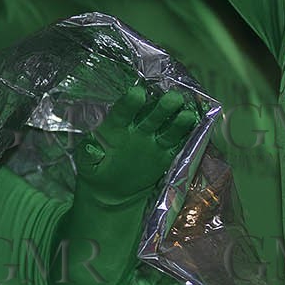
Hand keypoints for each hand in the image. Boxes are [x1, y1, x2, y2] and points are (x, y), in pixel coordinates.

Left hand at [77, 87, 199, 203]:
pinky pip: (178, 144)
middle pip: (151, 115)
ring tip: (186, 114)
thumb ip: (88, 153)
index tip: (137, 93)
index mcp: (116, 128)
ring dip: (178, 121)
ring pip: (168, 128)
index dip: (130, 103)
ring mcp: (153, 141)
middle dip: (162, 107)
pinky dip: (187, 137)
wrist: (111, 190)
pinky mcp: (165, 154)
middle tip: (173, 97)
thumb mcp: (87, 164)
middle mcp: (138, 129)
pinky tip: (197, 128)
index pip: (123, 112)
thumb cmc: (95, 171)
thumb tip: (91, 145)